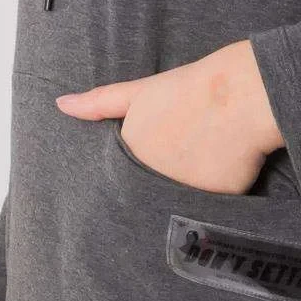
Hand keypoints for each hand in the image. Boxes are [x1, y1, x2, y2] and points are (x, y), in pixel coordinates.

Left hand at [54, 39, 284, 193]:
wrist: (241, 95)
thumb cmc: (191, 88)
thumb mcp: (139, 92)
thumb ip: (99, 103)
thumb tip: (59, 104)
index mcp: (129, 154)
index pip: (121, 180)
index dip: (136, 174)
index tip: (156, 161)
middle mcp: (148, 180)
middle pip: (146, 196)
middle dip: (156, 189)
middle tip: (182, 164)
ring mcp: (178, 195)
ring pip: (175, 207)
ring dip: (182, 197)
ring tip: (203, 170)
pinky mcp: (210, 206)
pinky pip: (207, 212)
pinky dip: (212, 201)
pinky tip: (223, 179)